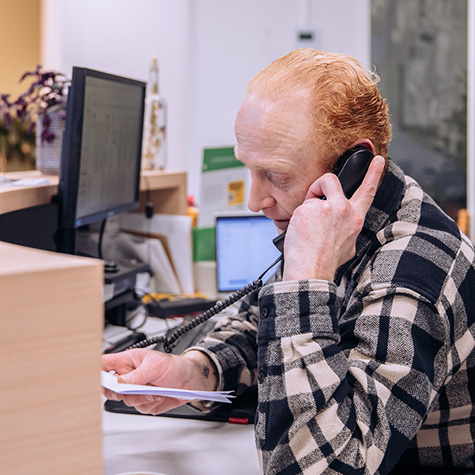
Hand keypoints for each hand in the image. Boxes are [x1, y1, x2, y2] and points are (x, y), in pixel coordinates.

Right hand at [102, 349, 217, 414]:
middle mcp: (129, 377)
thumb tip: (120, 381)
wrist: (190, 380)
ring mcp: (135, 391)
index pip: (104, 364)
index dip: (96, 371)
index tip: (97, 378)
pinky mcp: (143, 402)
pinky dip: (149, 403)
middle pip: (109, 387)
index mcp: (128, 361)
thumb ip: (138, 374)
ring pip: (125, 400)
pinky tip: (159, 395)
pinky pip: (139, 408)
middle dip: (117, 391)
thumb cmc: (173, 366)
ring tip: (154, 390)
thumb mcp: (155, 365)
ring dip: (140, 397)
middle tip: (126, 390)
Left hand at [282, 155, 384, 281]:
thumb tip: (337, 225)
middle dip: (321, 183)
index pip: (367, 191)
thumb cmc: (326, 261)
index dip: (374, 173)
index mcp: (355, 219)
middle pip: (330, 180)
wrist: (311, 270)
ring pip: (311, 196)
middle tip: (315, 193)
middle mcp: (343, 209)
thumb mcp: (348, 246)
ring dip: (306, 208)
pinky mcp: (308, 209)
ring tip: (305, 227)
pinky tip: (298, 233)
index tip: (378, 159)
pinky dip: (295, 219)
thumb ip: (345, 229)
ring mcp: (325, 207)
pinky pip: (298, 208)